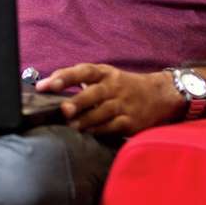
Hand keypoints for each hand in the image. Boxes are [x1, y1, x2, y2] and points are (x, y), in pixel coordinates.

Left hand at [36, 64, 184, 134]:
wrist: (159, 95)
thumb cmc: (122, 85)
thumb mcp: (105, 75)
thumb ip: (79, 79)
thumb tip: (48, 86)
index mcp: (104, 73)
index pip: (82, 71)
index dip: (63, 77)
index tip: (46, 85)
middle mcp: (113, 87)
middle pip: (94, 93)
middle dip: (78, 101)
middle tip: (63, 109)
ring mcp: (123, 104)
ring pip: (103, 112)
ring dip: (86, 120)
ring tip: (71, 126)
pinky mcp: (130, 121)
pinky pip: (113, 126)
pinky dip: (100, 130)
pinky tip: (88, 133)